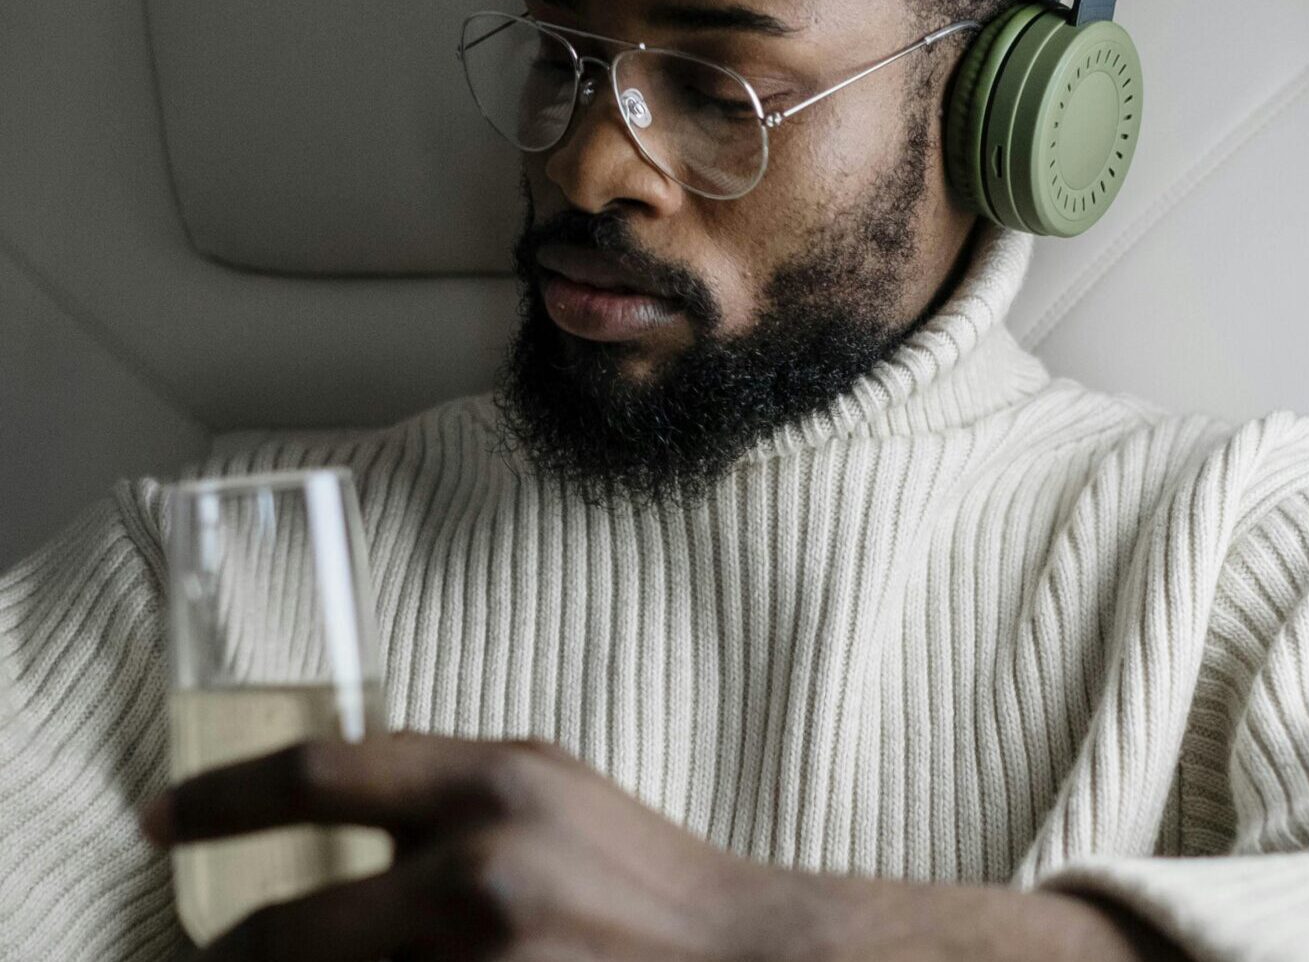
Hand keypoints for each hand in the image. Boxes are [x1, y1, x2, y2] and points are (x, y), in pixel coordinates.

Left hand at [140, 732, 803, 960]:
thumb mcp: (544, 790)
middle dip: (222, 961)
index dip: (220, 796)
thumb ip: (444, 793)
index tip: (158, 817)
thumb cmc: (639, 872)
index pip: (318, 773)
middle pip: (282, 930)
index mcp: (492, 779)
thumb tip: (331, 810)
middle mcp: (478, 867)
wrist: (742, 958)